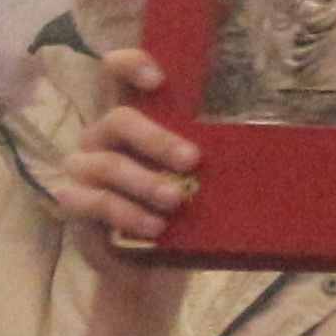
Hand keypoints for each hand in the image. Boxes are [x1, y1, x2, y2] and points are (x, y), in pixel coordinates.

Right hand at [51, 52, 199, 335]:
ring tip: (176, 201)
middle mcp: (101, 136)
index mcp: (130, 119)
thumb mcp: (195, 181)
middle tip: (192, 160)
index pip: (115, 74)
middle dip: (157, 139)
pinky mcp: (74, 204)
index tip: (158, 79)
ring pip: (107, 164)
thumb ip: (203, 156)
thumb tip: (261, 141)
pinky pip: (96, 202)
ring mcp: (84, 169)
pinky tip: (155, 228)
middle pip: (119, 120)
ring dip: (145, 182)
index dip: (130, 65)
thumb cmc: (178, 214)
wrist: (150, 271)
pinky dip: (128, 214)